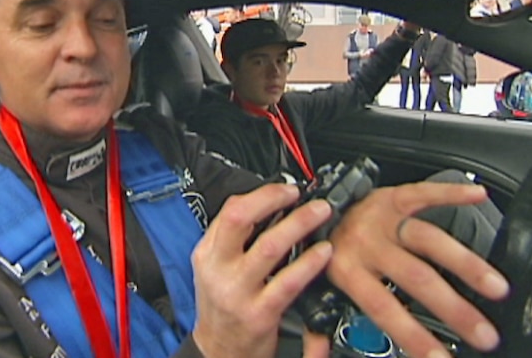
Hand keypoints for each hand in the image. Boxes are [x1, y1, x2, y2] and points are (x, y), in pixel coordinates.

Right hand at [192, 184, 333, 357]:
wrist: (219, 351)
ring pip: (270, 247)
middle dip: (273, 198)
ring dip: (299, 224)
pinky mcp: (259, 313)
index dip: (261, 194)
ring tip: (320, 214)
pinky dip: (309, 263)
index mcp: (207, 253)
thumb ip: (233, 240)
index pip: (230, 211)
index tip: (285, 190)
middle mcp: (219, 269)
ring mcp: (238, 291)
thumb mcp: (215, 269)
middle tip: (299, 194)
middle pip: (240, 219)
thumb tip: (266, 206)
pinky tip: (324, 252)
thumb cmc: (222, 308)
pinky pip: (288, 282)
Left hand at [325, 183, 508, 357]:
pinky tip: (478, 196)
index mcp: (348, 271)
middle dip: (455, 309)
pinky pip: (425, 192)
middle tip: (484, 333)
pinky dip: (452, 193)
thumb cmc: (324, 253)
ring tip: (496, 287)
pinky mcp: (393, 195)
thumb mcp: (323, 287)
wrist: (311, 210)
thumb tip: (339, 350)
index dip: (414, 336)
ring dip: (466, 265)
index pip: (385, 308)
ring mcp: (382, 218)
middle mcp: (367, 243)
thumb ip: (338, 316)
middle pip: (418, 277)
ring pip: (429, 239)